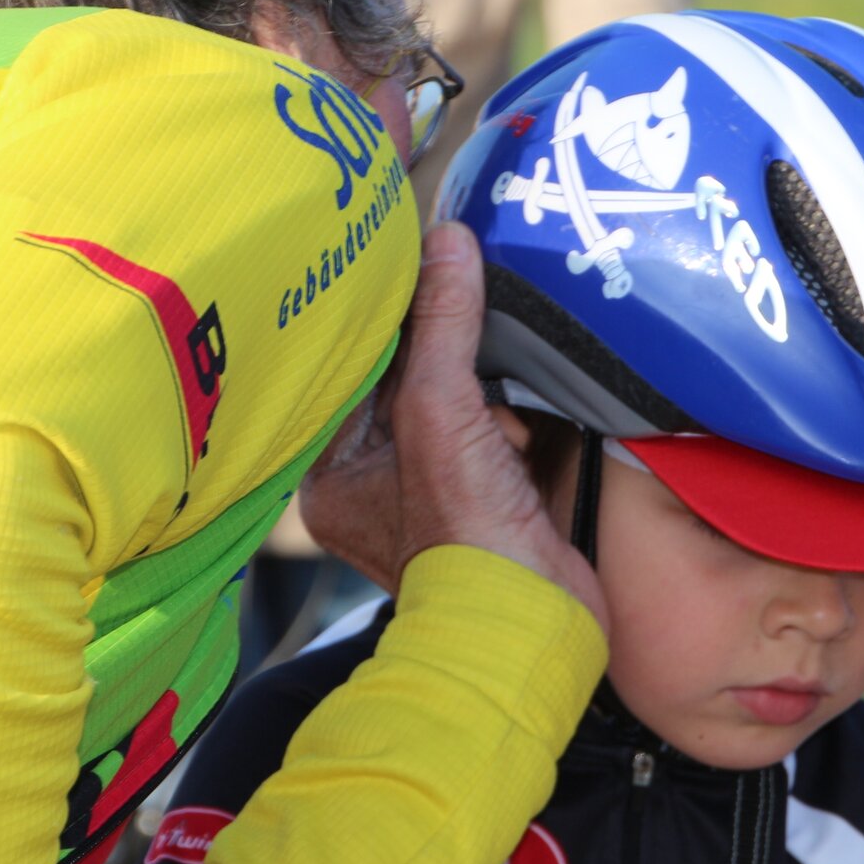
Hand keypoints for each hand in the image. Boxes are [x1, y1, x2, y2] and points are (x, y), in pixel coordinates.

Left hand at [302, 224, 607, 631]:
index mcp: (331, 476)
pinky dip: (507, 420)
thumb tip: (446, 240)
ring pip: (448, 409)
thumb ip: (442, 325)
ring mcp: (426, 500)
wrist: (532, 623)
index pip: (347, 373)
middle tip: (459, 301)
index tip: (403, 264)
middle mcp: (370, 488)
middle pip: (400, 387)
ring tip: (496, 385)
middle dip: (439, 354)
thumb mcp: (443, 410)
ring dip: (479, 389)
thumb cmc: (465, 537)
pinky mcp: (480, 504)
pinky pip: (486, 436)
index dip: (379, 322)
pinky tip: (522, 422)